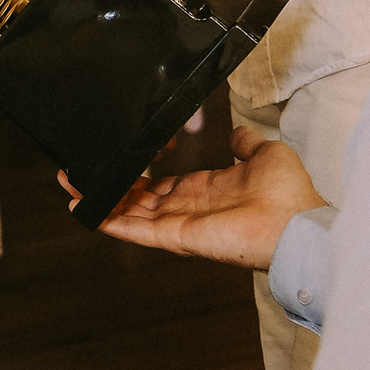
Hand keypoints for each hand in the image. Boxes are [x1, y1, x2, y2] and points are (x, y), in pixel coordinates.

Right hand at [62, 127, 326, 270]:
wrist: (298, 226)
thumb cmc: (290, 197)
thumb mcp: (266, 155)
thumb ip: (247, 143)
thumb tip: (239, 133)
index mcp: (207, 190)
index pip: (162, 186)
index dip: (138, 176)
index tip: (120, 165)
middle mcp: (189, 209)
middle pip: (138, 200)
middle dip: (109, 187)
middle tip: (80, 175)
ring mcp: (181, 224)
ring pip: (130, 213)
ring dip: (101, 200)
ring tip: (71, 188)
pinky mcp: (177, 236)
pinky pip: (138, 230)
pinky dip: (110, 222)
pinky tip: (88, 211)